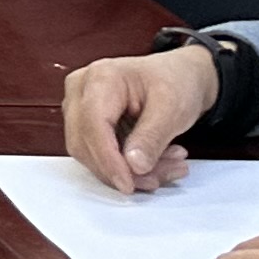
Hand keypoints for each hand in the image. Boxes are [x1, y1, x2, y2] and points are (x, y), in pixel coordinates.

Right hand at [63, 41, 225, 193]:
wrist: (178, 76)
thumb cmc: (174, 80)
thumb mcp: (173, 108)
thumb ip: (151, 137)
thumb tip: (134, 166)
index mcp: (101, 77)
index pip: (93, 124)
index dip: (108, 158)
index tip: (128, 183)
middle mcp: (81, 90)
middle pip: (85, 143)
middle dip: (121, 169)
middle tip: (158, 177)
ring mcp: (80, 108)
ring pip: (90, 154)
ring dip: (127, 171)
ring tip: (167, 166)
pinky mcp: (87, 125)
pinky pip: (98, 156)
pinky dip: (127, 167)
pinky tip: (156, 163)